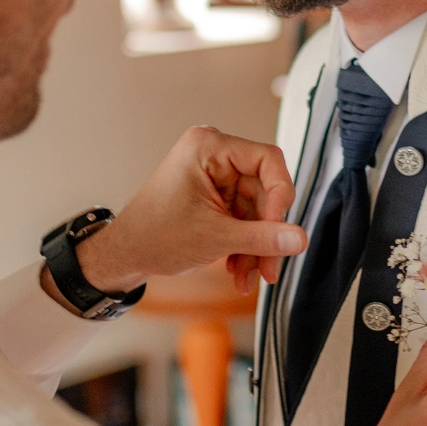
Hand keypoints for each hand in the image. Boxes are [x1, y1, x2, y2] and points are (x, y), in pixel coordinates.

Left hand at [72, 126, 307, 298]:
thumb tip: (301, 238)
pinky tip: (239, 270)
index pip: (268, 160)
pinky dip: (244, 244)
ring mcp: (215, 176)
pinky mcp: (216, 196)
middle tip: (269, 269)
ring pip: (257, 210)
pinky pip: (244, 218)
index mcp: (209, 148)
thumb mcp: (215, 238)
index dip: (281, 196)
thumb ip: (263, 237)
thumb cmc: (154, 237)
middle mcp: (214, 156)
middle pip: (265, 191)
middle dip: (266, 234)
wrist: (125, 256)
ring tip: (248, 278)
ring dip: (255, 247)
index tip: (282, 232)